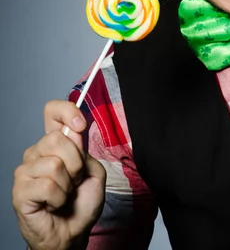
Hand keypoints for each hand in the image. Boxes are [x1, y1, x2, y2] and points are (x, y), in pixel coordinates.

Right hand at [12, 100, 105, 249]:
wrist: (73, 234)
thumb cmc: (81, 204)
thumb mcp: (94, 171)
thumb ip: (85, 150)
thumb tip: (73, 132)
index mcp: (55, 144)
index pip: (52, 112)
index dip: (66, 111)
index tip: (80, 124)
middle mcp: (37, 153)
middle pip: (56, 138)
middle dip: (75, 162)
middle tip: (75, 180)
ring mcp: (26, 171)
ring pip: (53, 164)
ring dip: (68, 184)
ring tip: (64, 195)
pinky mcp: (20, 190)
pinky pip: (47, 185)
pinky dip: (59, 198)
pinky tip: (54, 205)